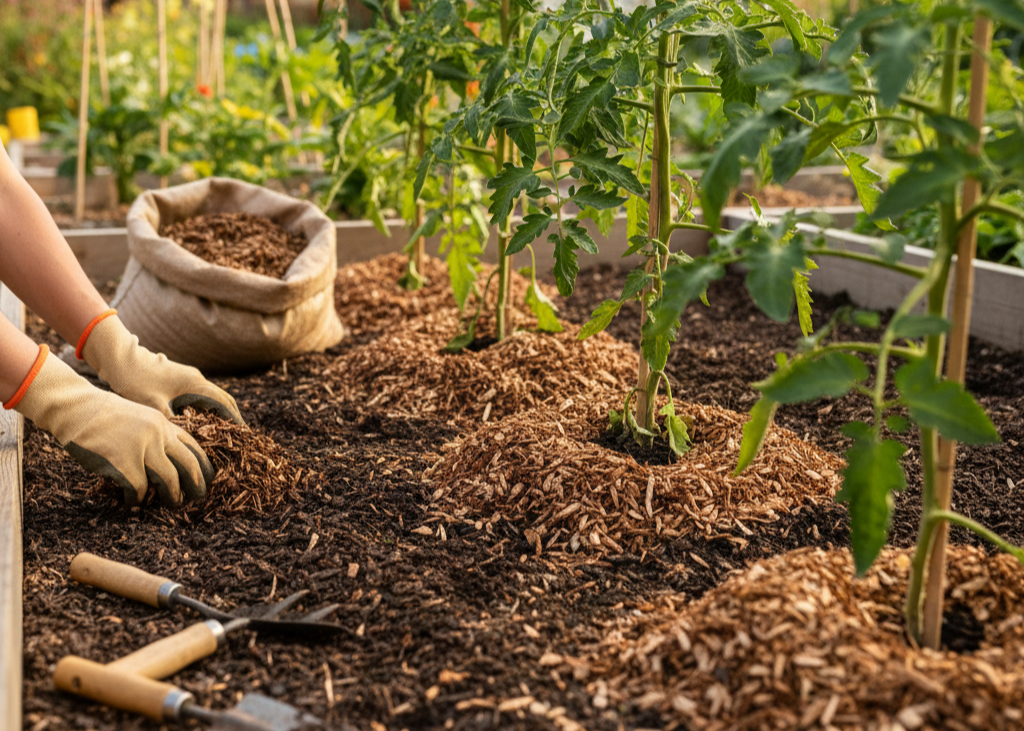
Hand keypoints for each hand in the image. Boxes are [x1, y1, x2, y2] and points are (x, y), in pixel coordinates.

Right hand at [11, 347, 213, 506]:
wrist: (77, 408)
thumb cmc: (106, 418)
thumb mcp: (141, 419)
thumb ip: (158, 437)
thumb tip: (173, 466)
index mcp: (164, 424)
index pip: (194, 447)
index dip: (203, 466)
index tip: (208, 479)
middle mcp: (158, 435)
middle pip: (189, 465)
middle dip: (197, 484)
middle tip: (198, 497)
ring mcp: (142, 448)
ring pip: (169, 480)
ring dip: (172, 496)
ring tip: (172, 503)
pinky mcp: (123, 462)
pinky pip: (139, 489)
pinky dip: (137, 498)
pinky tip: (131, 500)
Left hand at [80, 313, 244, 424]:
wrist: (122, 360)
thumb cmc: (137, 383)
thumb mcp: (154, 407)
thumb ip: (173, 424)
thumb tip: (187, 443)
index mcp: (195, 384)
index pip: (224, 403)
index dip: (235, 419)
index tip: (244, 434)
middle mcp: (197, 378)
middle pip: (224, 398)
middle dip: (233, 415)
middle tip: (239, 434)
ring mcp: (190, 376)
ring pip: (214, 395)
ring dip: (222, 410)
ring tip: (225, 429)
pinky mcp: (182, 378)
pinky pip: (203, 393)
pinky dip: (210, 406)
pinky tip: (204, 418)